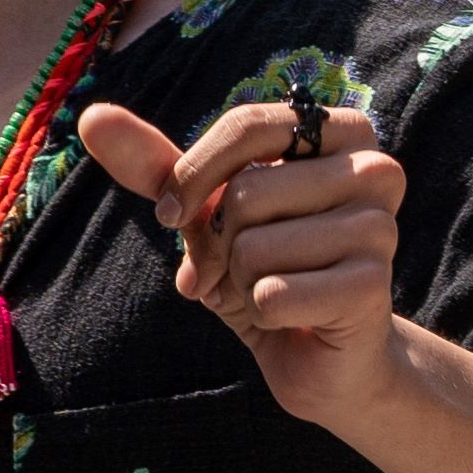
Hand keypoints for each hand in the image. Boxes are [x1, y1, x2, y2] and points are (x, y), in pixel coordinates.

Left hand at [73, 95, 408, 420]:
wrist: (316, 357)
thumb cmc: (264, 270)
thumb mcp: (205, 214)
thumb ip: (156, 166)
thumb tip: (92, 115)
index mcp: (343, 132)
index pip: (247, 127)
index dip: (193, 176)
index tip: (171, 216)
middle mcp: (376, 169)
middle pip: (246, 192)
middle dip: (218, 244)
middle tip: (238, 270)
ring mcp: (381, 228)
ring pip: (254, 246)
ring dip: (239, 282)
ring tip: (267, 292)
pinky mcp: (373, 286)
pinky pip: (273, 293)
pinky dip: (260, 314)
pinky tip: (288, 319)